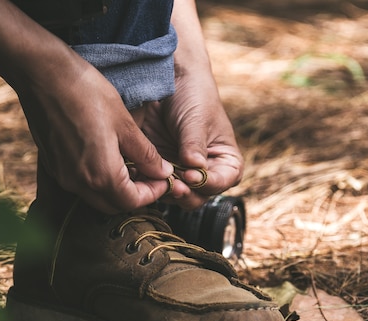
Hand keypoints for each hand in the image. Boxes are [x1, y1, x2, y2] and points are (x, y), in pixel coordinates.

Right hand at [18, 63, 173, 213]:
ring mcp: (63, 176)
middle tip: (151, 175)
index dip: (153, 193)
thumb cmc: (88, 95)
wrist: (43, 75)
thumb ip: (146, 155)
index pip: (133, 202)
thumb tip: (163, 173)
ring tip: (132, 165)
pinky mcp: (53, 166)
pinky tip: (110, 159)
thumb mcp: (126, 125)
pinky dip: (99, 180)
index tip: (163, 178)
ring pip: (97, 197)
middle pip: (114, 205)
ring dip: (117, 189)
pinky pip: (81, 185)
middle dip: (136, 195)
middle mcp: (79, 183)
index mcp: (101, 175)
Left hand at [141, 71, 242, 209]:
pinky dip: (149, 182)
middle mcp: (206, 171)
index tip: (192, 175)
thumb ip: (195, 145)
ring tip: (156, 180)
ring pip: (176, 194)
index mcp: (225, 160)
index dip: (209, 183)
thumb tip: (195, 168)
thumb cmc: (193, 95)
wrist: (169, 79)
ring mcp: (182, 171)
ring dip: (166, 190)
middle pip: (199, 195)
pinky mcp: (160, 167)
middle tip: (173, 185)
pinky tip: (142, 175)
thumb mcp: (197, 119)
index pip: (223, 181)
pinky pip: (155, 183)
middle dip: (186, 193)